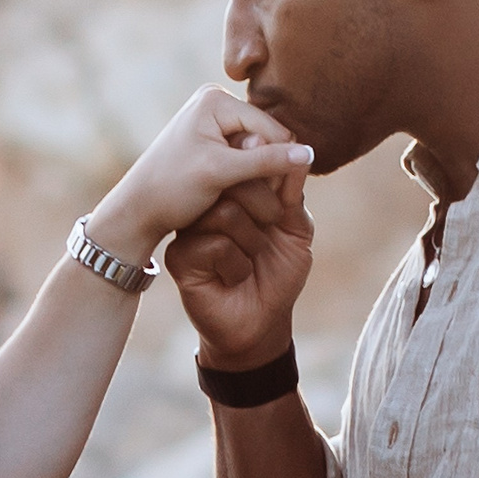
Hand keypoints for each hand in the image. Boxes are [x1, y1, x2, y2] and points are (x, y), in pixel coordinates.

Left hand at [86, 87, 311, 267]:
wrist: (138, 209)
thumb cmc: (173, 188)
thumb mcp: (221, 173)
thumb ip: (267, 162)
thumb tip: (310, 154)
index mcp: (216, 98)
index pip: (272, 129)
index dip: (277, 163)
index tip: (267, 196)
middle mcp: (217, 100)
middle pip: (267, 137)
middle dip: (264, 168)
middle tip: (246, 198)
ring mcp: (215, 120)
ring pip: (260, 150)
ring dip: (255, 175)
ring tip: (235, 197)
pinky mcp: (214, 138)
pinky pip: (246, 156)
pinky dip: (245, 176)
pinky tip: (231, 194)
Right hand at [167, 168, 314, 370]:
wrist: (262, 323)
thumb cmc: (278, 274)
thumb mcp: (295, 229)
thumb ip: (292, 194)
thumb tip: (299, 154)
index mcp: (233, 192)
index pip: (246, 162)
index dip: (268, 172)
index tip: (282, 198)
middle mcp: (208, 204)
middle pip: (235, 179)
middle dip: (266, 209)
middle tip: (270, 232)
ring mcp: (190, 229)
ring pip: (225, 212)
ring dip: (252, 242)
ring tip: (252, 260)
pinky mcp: (180, 256)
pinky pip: (214, 245)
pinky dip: (237, 265)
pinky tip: (233, 278)